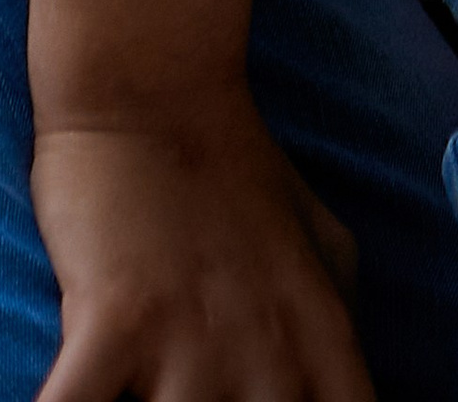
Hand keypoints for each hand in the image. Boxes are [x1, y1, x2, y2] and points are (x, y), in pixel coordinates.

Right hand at [32, 108, 370, 401]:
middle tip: (188, 398)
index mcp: (319, 335)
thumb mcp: (317, 237)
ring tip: (131, 398)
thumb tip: (342, 380)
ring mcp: (191, 340)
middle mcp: (267, 350)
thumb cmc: (234, 166)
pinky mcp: (115, 323)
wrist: (154, 87)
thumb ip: (334, 314)